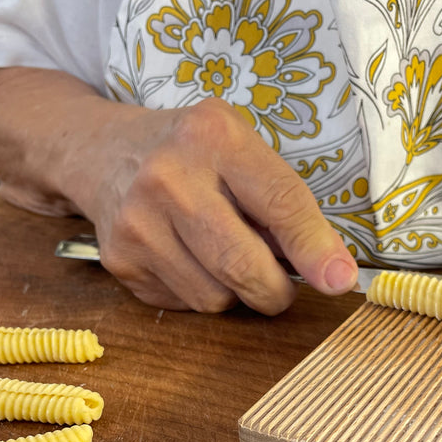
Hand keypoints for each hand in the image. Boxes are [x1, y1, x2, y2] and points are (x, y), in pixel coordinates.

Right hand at [78, 97, 357, 313]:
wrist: (101, 152)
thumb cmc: (190, 154)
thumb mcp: (238, 149)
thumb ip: (282, 202)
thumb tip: (330, 272)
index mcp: (212, 137)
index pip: (280, 203)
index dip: (315, 249)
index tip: (340, 281)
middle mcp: (169, 177)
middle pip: (242, 266)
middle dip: (275, 290)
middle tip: (281, 286)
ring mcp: (138, 222)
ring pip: (214, 298)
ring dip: (233, 291)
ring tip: (222, 255)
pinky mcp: (119, 260)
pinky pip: (183, 304)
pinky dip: (198, 292)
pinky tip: (187, 258)